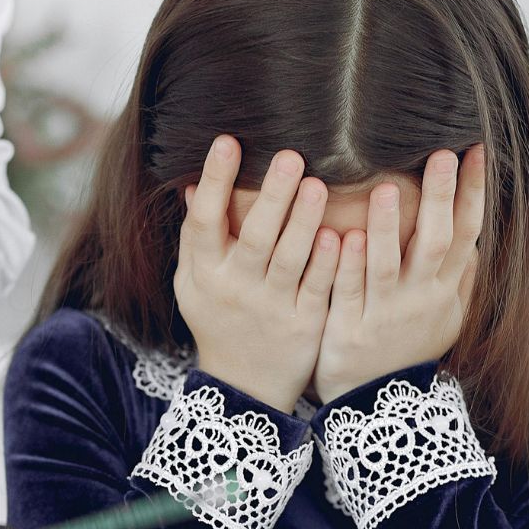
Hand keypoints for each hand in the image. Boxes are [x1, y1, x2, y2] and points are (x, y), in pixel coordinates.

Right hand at [176, 135, 341, 412]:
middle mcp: (235, 288)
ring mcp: (271, 308)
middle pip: (253, 237)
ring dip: (303, 222)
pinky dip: (327, 263)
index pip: (203, 221)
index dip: (214, 181)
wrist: (244, 387)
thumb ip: (195, 238)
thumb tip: (190, 186)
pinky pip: (317, 288)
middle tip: (290, 155)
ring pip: (289, 259)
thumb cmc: (218, 321)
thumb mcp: (193, 284)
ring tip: (317, 184)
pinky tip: (338, 234)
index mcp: (204, 273)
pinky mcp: (304, 324)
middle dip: (272, 196)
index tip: (227, 141)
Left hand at [312, 145, 484, 403]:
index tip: (475, 149)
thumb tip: (476, 244)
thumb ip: (461, 282)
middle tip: (441, 154)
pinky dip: (347, 266)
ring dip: (387, 227)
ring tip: (384, 188)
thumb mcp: (445, 320)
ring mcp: (386, 314)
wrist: (377, 407)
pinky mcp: (350, 329)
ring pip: (388, 265)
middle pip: (435, 242)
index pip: (465, 232)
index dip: (472, 191)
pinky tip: (341, 236)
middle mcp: (421, 299)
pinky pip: (349, 293)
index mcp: (445, 290)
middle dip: (440, 198)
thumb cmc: (408, 352)